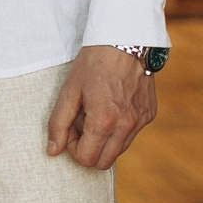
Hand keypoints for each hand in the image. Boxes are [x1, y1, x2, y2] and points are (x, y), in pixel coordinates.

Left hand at [46, 44, 156, 169]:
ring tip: (97, 111)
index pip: (86, 159)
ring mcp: (141, 121)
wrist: (125, 40)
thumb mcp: (69, 91)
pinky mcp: (149, 115)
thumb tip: (52, 151)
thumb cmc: (93, 64)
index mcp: (104, 121)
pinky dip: (118, 128)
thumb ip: (58, 124)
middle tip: (82, 121)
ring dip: (104, 139)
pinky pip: (131, 135)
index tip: (71, 126)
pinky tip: (112, 105)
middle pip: (103, 162)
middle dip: (89, 147)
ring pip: (119, 151)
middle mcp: (126, 126)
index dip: (73, 147)